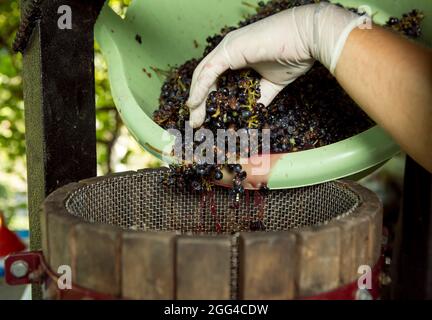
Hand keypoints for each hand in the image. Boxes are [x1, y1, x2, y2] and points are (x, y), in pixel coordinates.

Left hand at [187, 2, 366, 127]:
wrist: (308, 38)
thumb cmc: (295, 55)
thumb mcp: (272, 84)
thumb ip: (259, 97)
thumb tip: (252, 112)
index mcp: (237, 56)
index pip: (215, 80)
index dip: (208, 99)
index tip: (206, 118)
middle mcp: (228, 51)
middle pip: (206, 79)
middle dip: (199, 103)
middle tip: (196, 124)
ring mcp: (227, 48)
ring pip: (203, 76)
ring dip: (197, 100)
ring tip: (195, 120)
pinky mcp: (229, 49)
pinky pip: (208, 72)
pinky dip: (199, 89)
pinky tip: (195, 104)